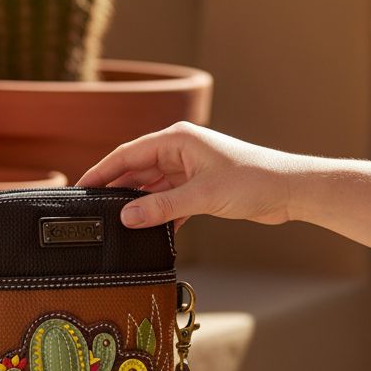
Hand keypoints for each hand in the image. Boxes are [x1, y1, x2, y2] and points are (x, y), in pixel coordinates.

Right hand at [77, 121, 304, 230]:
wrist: (289, 190)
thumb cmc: (253, 181)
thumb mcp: (202, 196)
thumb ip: (161, 208)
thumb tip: (126, 217)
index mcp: (177, 139)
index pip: (127, 154)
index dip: (102, 171)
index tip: (81, 188)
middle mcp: (179, 150)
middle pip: (136, 170)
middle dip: (116, 190)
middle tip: (94, 211)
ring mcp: (189, 168)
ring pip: (151, 187)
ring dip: (138, 204)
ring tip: (117, 223)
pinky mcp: (199, 186)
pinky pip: (168, 199)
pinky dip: (159, 214)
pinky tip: (149, 231)